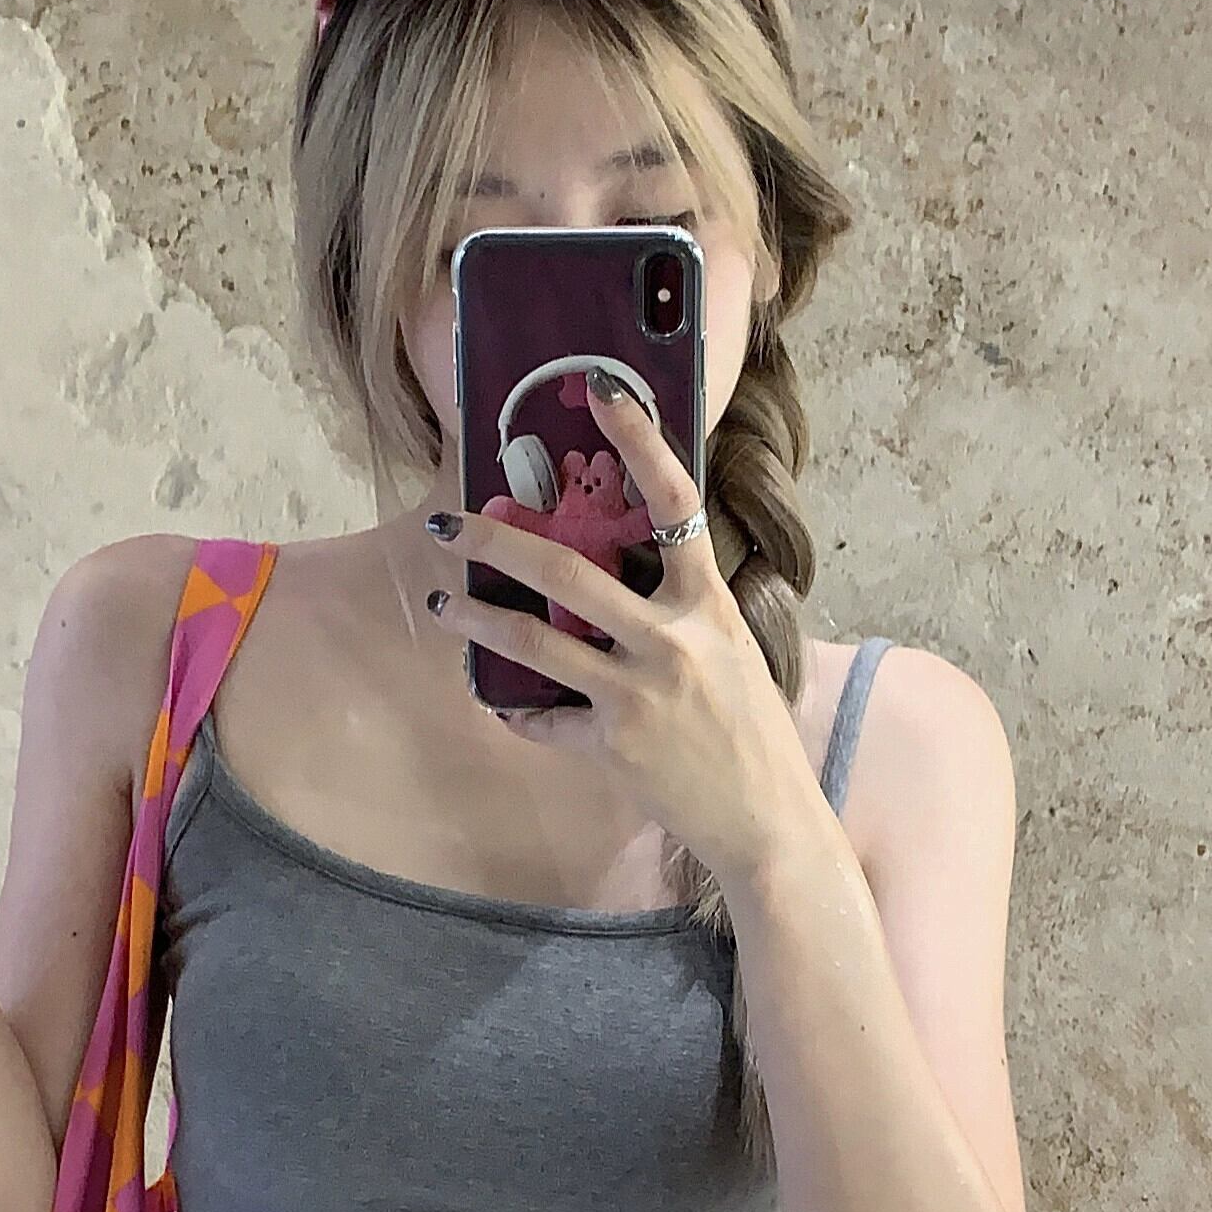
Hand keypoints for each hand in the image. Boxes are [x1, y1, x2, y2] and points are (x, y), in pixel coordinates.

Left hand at [436, 381, 815, 891]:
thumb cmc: (751, 729)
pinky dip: (516, 710)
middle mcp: (671, 640)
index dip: (639, 441)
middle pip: (566, 570)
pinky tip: (497, 699)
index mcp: (707, 603)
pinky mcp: (611, 746)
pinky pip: (542, 719)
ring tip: (445, 606)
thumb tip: (618, 569)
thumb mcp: (729, 649)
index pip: (675, 503)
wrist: (766, 816)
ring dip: (476, 619)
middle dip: (497, 541)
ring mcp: (637, 694)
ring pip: (531, 641)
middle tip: (450, 523)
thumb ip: (678, 609)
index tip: (601, 394)